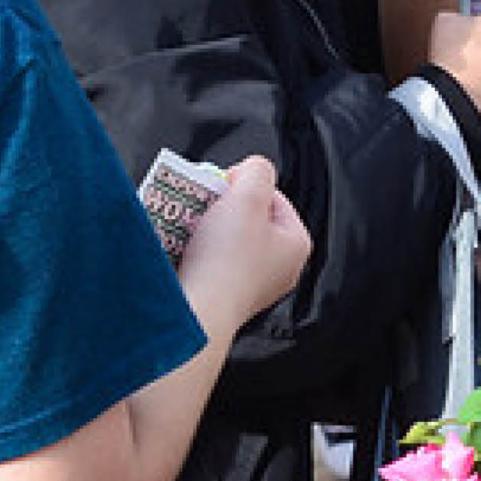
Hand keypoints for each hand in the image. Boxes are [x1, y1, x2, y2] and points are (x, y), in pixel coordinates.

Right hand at [174, 156, 309, 332]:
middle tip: (205, 203)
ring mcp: (252, 285)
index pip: (274, 197)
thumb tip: (250, 171)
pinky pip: (213, 262)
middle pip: (250, 218)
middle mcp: (279, 268)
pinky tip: (184, 246)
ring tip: (191, 223)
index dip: (246, 184)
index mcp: (296, 244)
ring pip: (229, 240)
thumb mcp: (247, 195)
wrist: (197, 310)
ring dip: (207, 226)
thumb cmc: (225, 261)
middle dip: (224, 206)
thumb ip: (256, 169)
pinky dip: (198, 249)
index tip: (224, 187)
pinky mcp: (225, 296)